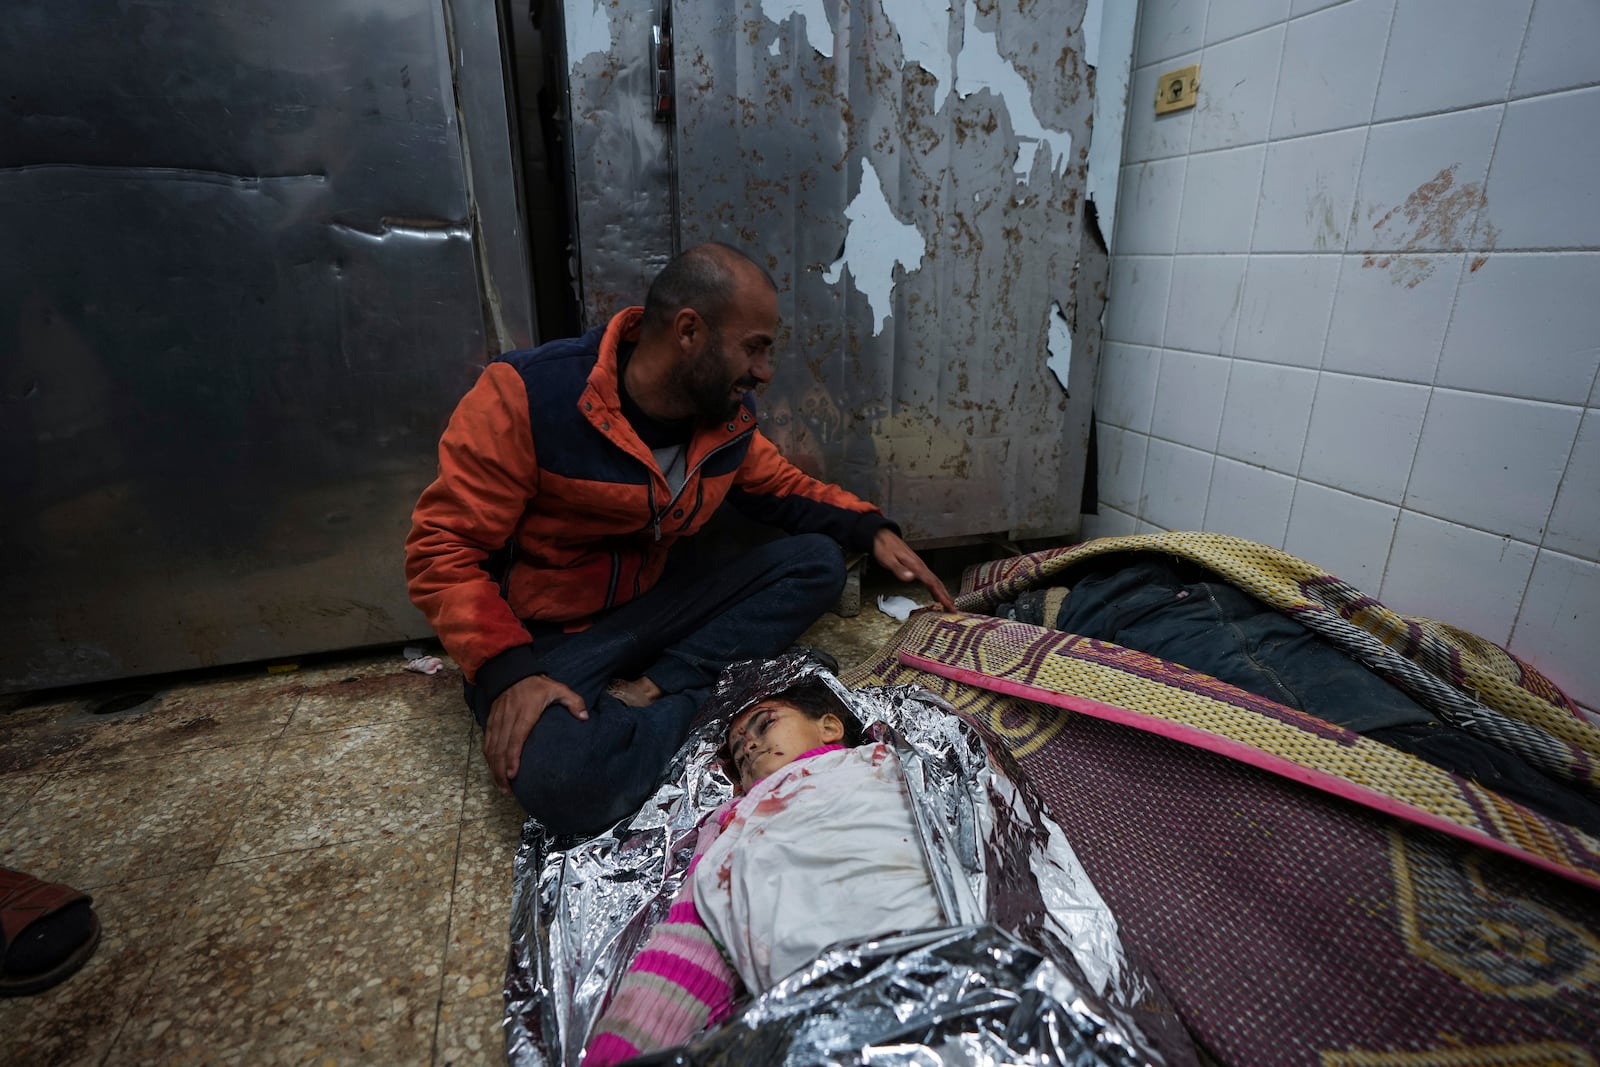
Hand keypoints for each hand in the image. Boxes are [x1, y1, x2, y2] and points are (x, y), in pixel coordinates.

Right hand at [484, 674, 586, 793]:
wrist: (511, 671)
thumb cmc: (536, 684)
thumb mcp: (558, 688)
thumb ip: (573, 702)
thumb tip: (585, 718)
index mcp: (525, 713)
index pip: (516, 738)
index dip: (513, 758)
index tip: (513, 774)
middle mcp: (508, 718)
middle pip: (501, 749)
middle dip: (501, 771)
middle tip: (508, 789)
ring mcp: (497, 720)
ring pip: (492, 748)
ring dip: (494, 768)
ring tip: (502, 785)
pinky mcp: (490, 721)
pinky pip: (487, 742)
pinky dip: (489, 757)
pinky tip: (494, 769)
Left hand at [872, 528, 955, 611]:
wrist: (882, 536)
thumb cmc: (884, 547)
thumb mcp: (888, 559)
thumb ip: (899, 570)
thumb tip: (911, 577)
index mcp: (915, 565)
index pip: (932, 583)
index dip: (941, 595)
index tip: (948, 605)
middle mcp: (920, 565)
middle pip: (937, 583)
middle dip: (945, 597)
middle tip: (952, 609)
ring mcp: (919, 565)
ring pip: (935, 581)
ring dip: (942, 593)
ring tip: (947, 604)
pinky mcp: (916, 566)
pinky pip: (929, 579)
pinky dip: (935, 588)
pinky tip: (935, 594)